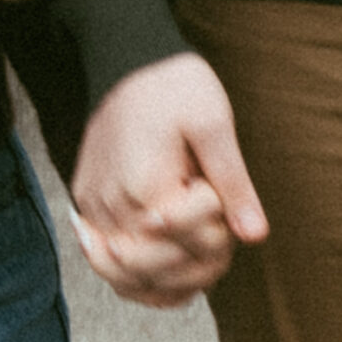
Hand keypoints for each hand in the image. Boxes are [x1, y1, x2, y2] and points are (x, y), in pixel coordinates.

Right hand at [70, 52, 268, 306]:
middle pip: (158, 269)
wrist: (128, 61)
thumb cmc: (175, 86)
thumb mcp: (214, 123)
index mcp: (145, 185)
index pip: (189, 240)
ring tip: (202, 265)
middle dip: (199, 259)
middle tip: (221, 229)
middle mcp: (112, 206)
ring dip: (170, 280)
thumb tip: (254, 235)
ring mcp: (94, 209)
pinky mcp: (87, 206)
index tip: (218, 192)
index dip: (218, 227)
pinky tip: (171, 279)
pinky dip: (139, 280)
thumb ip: (232, 182)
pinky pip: (108, 264)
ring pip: (127, 278)